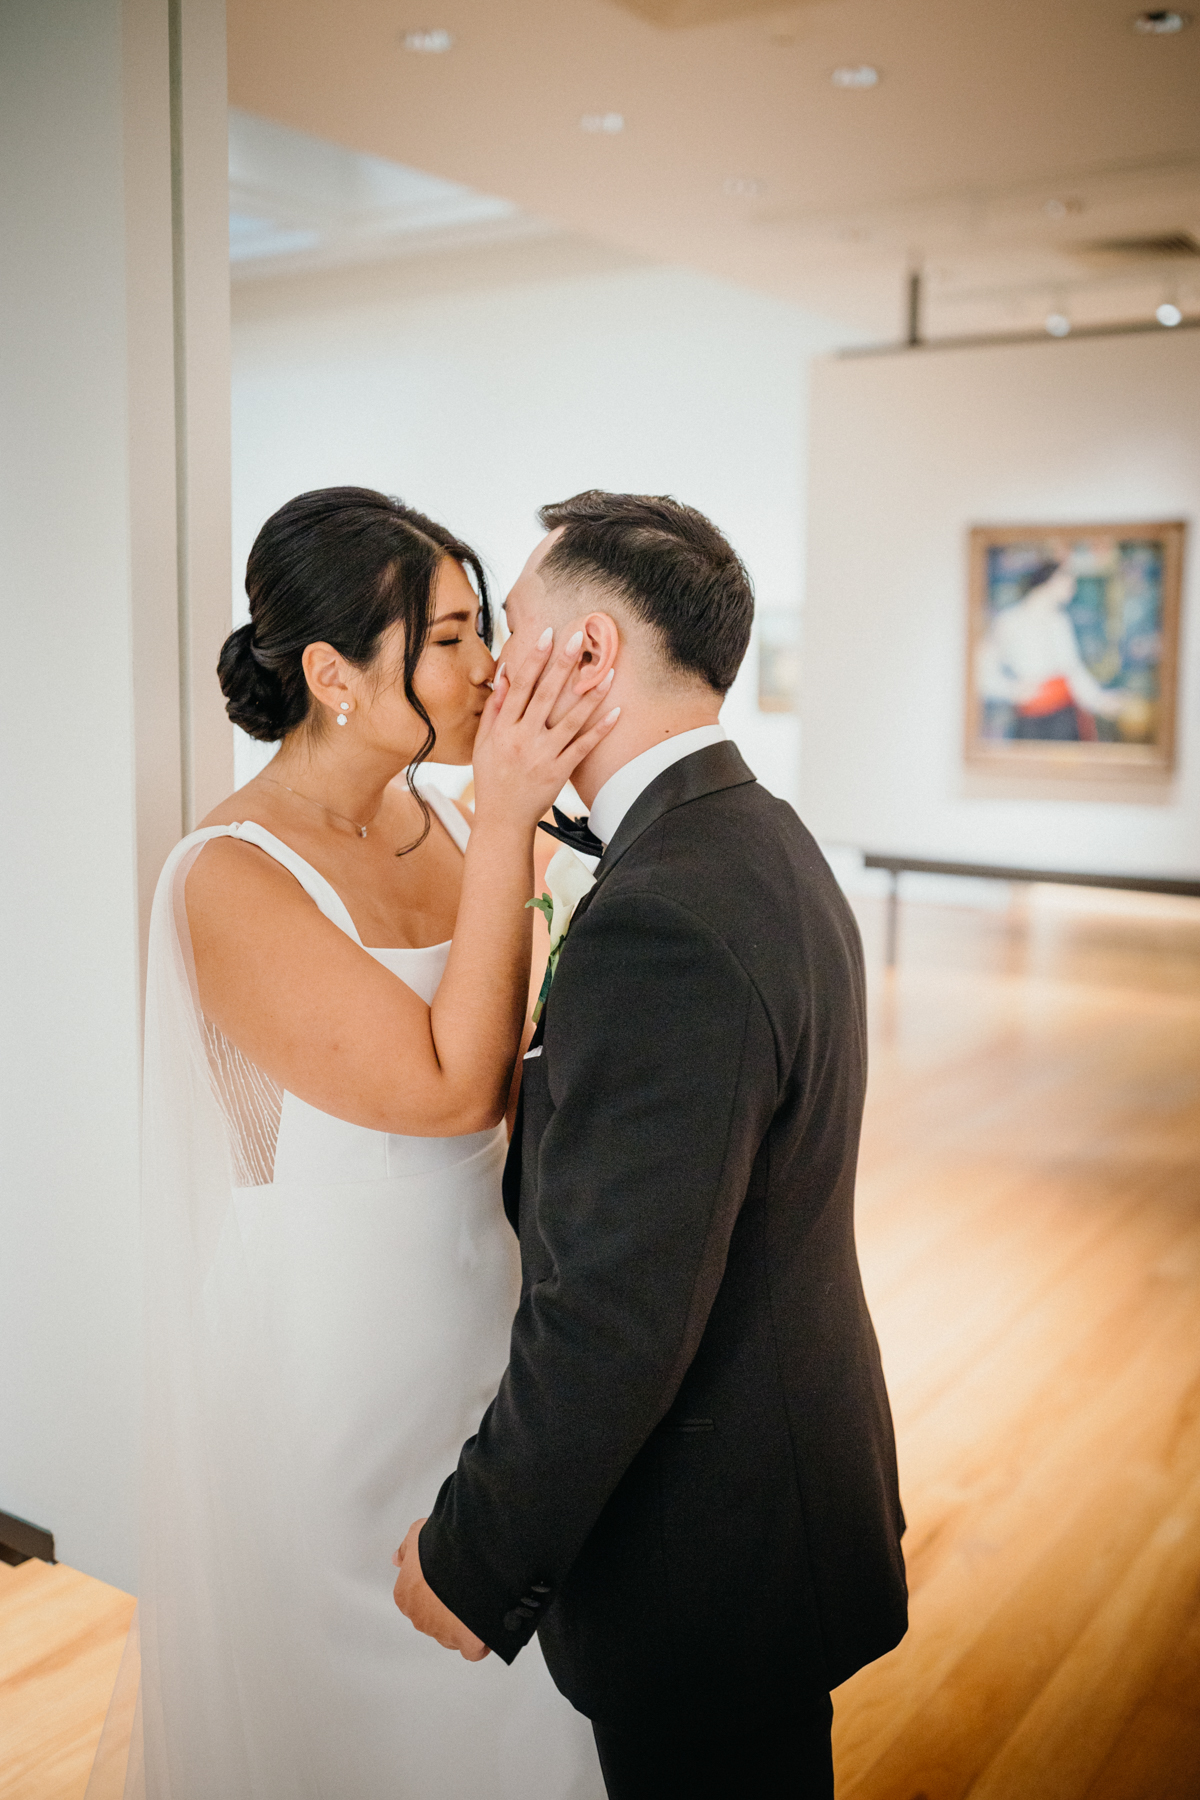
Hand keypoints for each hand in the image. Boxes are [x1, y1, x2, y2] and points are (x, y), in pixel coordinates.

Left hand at [392, 1519, 489, 1660]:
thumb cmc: (441, 1546)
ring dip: (463, 1623)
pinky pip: (472, 1650)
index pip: (417, 1598)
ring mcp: (443, 1633)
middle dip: (449, 1606)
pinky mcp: (467, 1642)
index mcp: (406, 1596)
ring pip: (452, 1634)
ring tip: (479, 1600)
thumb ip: (407, 1550)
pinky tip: (486, 1626)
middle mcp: (421, 1618)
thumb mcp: (417, 1534)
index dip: (435, 1588)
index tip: (449, 1577)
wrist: (469, 1557)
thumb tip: (398, 1560)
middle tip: (465, 1586)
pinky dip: (479, 1643)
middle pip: (434, 1618)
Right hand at [471, 626, 618, 830]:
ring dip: (591, 694)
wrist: (502, 819)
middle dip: (563, 664)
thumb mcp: (484, 742)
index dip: (534, 658)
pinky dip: (601, 730)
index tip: (547, 635)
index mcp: (504, 728)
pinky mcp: (560, 772)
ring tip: (607, 671)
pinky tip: (617, 712)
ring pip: (570, 719)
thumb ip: (495, 709)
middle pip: (546, 694)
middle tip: (579, 638)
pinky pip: (584, 747)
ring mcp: (543, 755)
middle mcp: (523, 738)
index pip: (520, 685)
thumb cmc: (492, 778)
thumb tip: (505, 674)